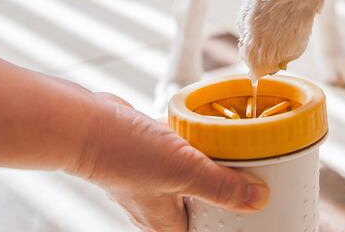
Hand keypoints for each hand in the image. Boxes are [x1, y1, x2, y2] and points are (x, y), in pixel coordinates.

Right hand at [72, 94, 268, 231]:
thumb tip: (257, 200)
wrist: (87, 123)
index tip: (251, 205)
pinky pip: (178, 150)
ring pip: (191, 174)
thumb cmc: (124, 154)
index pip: (207, 231)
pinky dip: (192, 139)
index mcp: (167, 223)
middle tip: (249, 172)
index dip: (228, 221)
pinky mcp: (146, 152)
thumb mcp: (184, 171)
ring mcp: (151, 178)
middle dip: (225, 187)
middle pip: (203, 203)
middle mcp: (158, 204)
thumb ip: (222, 186)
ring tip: (232, 147)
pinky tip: (203, 125)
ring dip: (210, 161)